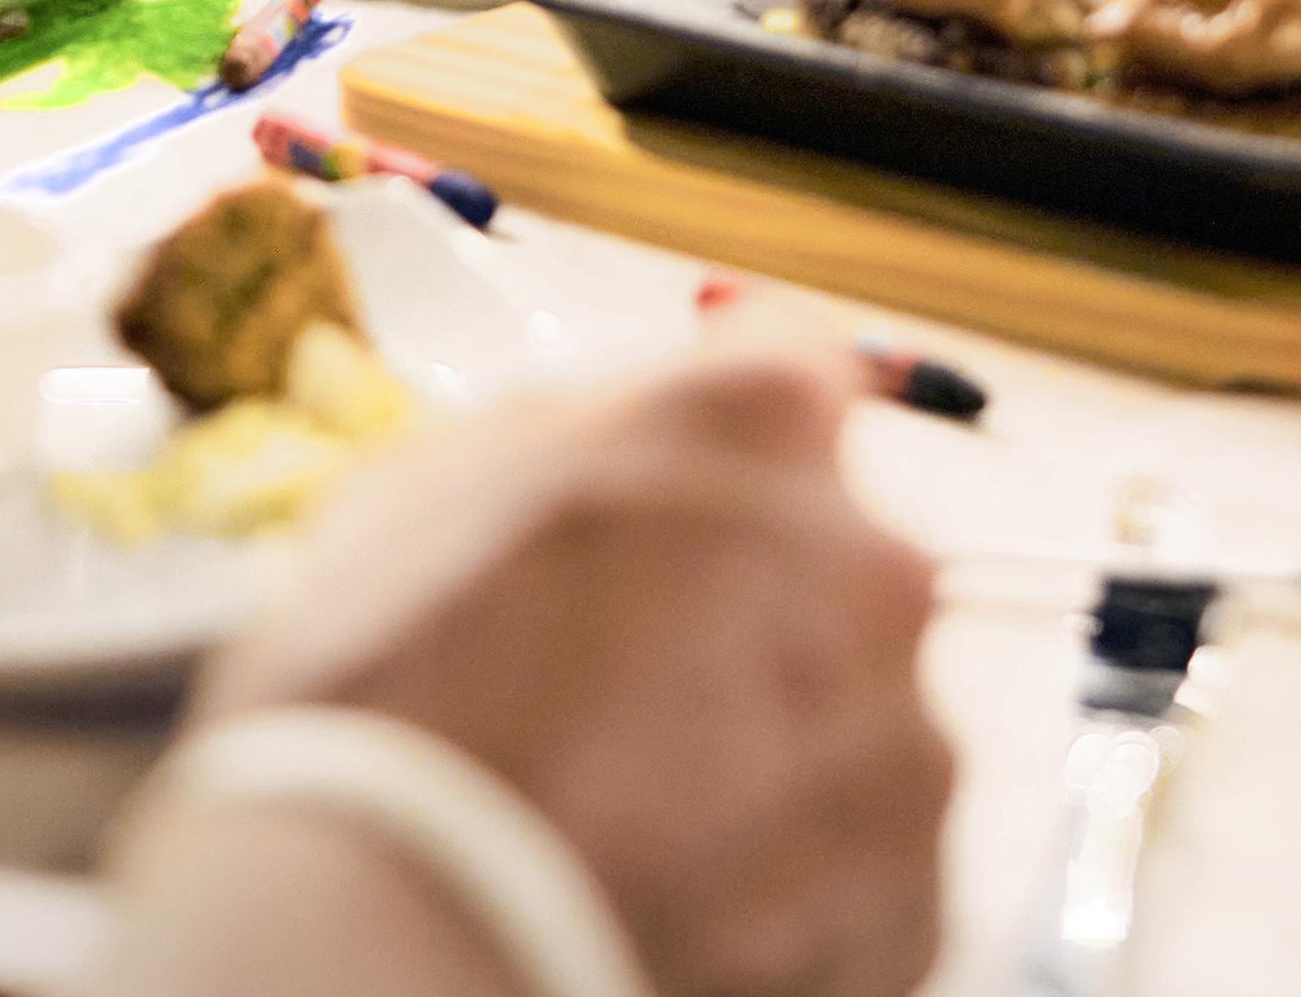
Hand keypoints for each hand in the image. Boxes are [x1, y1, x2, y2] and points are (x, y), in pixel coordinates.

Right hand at [126, 345, 951, 996]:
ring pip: (850, 717)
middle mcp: (869, 568)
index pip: (792, 363)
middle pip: (831, 556)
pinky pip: (858, 864)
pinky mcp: (910, 906)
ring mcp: (905, 749)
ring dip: (765, 750)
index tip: (675, 484)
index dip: (718, 431)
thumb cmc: (390, 714)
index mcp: (756, 426)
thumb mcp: (423, 485)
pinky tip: (669, 892)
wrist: (407, 949)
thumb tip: (624, 427)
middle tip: (611, 686)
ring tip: (626, 814)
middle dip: (742, 607)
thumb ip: (571, 430)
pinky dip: (783, 880)